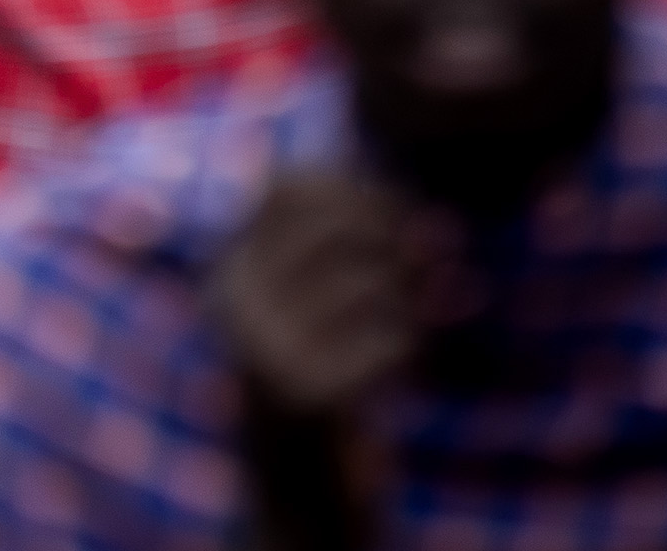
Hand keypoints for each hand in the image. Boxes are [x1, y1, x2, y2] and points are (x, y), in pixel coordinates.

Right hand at [216, 168, 422, 550]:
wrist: (291, 482)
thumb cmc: (314, 373)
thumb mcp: (302, 299)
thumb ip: (330, 242)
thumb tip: (420, 212)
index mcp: (227, 264)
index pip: (289, 184)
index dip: (356, 187)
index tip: (400, 215)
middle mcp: (233, 297)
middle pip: (339, 228)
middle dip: (401, 241)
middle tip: (439, 264)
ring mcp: (265, 345)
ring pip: (372, 285)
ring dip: (414, 304)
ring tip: (418, 322)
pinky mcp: (306, 393)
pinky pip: (389, 344)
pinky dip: (410, 353)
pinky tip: (401, 371)